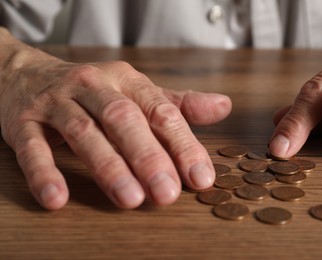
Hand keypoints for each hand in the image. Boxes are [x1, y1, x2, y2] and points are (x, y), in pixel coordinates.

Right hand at [0, 31, 231, 209]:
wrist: (28, 74)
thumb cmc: (94, 91)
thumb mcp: (136, 91)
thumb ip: (177, 104)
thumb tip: (224, 106)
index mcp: (126, 81)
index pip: (161, 112)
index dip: (182, 145)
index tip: (200, 177)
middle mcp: (94, 87)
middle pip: (124, 121)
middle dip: (148, 157)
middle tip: (167, 194)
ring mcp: (57, 102)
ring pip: (85, 133)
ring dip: (108, 167)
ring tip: (130, 199)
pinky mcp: (24, 120)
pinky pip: (32, 147)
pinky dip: (44, 172)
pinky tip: (57, 198)